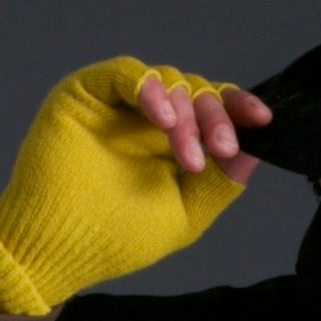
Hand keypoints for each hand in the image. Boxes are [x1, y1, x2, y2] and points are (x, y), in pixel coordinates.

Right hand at [0, 57, 272, 315]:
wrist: (56, 247)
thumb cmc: (113, 239)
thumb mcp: (182, 215)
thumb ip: (220, 184)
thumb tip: (256, 149)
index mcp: (169, 143)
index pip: (212, 111)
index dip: (238, 108)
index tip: (264, 120)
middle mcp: (145, 117)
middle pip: (195, 92)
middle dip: (215, 117)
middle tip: (219, 150)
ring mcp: (115, 103)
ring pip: (167, 82)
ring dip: (185, 114)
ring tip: (187, 155)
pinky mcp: (85, 93)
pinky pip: (125, 73)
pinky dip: (149, 88)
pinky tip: (161, 117)